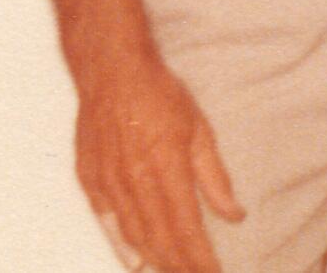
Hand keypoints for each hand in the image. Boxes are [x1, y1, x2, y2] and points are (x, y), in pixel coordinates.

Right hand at [76, 47, 242, 272]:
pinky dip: (121, 246)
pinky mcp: (91, 182)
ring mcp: (110, 185)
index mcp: (167, 170)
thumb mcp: (199, 130)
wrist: (113, 73)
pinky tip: (134, 261)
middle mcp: (136, 184)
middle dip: (180, 266)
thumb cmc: (161, 95)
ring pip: (134, 238)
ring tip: (173, 271)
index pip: (187, 231)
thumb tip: (235, 215)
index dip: (200, 260)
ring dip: (154, 260)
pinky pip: (108, 224)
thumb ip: (214, 178)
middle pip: (160, 242)